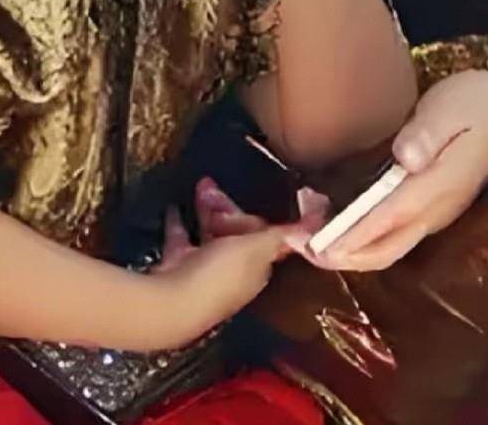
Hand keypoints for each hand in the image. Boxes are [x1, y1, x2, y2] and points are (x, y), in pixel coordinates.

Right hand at [147, 188, 326, 347]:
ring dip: (207, 210)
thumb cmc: (220, 274)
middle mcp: (231, 273)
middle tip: (211, 184)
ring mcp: (202, 272)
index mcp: (255, 270)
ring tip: (199, 186)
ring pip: (210, 233)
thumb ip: (285, 236)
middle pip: (235, 234)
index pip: (263, 237)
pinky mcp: (177, 268)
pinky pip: (181, 238)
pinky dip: (180, 222)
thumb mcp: (258, 249)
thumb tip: (318, 225)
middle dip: (227, 209)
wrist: (170, 304)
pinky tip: (175, 206)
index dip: (255, 217)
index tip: (251, 194)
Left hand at [310, 70, 487, 272]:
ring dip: (348, 248)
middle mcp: (436, 211)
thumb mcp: (451, 106)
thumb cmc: (483, 104)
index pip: (385, 222)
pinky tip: (340, 218)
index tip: (312, 245)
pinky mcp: (435, 206)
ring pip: (389, 247)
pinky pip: (395, 234)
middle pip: (384, 250)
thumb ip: (426, 134)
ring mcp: (438, 213)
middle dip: (339, 254)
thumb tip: (403, 159)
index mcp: (437, 187)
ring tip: (309, 232)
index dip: (347, 237)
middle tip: (297, 244)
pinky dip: (363, 237)